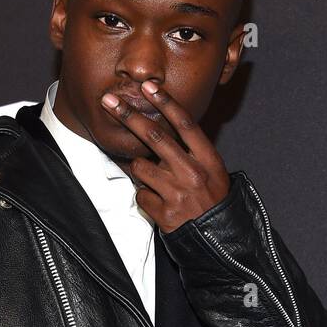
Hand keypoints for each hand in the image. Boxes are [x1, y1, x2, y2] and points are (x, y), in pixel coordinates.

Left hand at [100, 79, 230, 232]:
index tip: (149, 86)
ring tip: (155, 180)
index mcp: (208, 159)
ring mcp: (177, 193)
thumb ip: (191, 151)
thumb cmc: (213, 201)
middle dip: (129, 116)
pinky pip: (140, 194)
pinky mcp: (164, 213)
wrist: (218, 240)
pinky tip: (158, 201)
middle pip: (156, 137)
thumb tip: (162, 128)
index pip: (185, 124)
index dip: (166, 102)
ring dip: (139, 169)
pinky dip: (144, 196)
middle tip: (109, 101)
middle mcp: (193, 173)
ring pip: (140, 167)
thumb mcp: (213, 172)